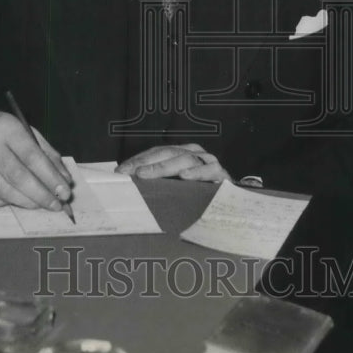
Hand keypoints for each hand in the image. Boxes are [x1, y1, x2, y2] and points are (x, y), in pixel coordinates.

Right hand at [0, 97, 72, 207]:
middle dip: (42, 195)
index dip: (50, 177)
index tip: (64, 191)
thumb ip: (46, 152)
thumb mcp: (23, 129)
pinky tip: (22, 199)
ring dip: (29, 202)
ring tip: (43, 204)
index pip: (32, 157)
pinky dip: (12, 201)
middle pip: (19, 178)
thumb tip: (64, 179)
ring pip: (6, 192)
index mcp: (6, 129)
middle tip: (57, 205)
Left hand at [116, 143, 230, 182]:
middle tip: (132, 173)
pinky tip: (185, 177)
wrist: (231, 200)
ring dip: (165, 167)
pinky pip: (209, 171)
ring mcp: (208, 162)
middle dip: (148, 163)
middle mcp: (194, 153)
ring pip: (185, 159)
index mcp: (181, 152)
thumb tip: (129, 182)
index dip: (138, 160)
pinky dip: (197, 173)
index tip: (121, 171)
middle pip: (168, 153)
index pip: (156, 152)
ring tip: (148, 174)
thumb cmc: (199, 191)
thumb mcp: (176, 185)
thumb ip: (159, 181)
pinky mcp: (221, 174)